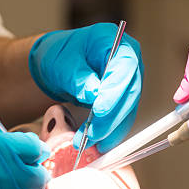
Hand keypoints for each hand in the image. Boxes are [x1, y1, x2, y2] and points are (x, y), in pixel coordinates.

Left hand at [28, 23, 142, 152]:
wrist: (59, 64)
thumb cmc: (60, 55)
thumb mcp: (62, 62)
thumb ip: (78, 76)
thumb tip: (94, 95)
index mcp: (117, 43)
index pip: (124, 68)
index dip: (114, 91)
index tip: (99, 111)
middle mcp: (130, 63)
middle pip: (129, 93)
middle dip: (111, 118)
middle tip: (91, 135)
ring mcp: (129, 82)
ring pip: (127, 110)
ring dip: (110, 130)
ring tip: (88, 144)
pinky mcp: (124, 99)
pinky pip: (122, 118)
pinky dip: (110, 133)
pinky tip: (97, 144)